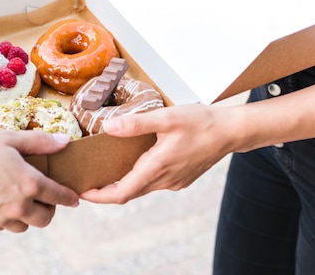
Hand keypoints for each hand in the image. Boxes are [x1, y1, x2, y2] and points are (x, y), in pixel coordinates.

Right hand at [0, 128, 78, 232]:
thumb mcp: (7, 138)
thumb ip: (39, 142)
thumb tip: (64, 141)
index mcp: (29, 184)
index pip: (59, 196)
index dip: (70, 197)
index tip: (75, 198)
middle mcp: (18, 206)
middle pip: (45, 219)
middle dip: (49, 209)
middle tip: (44, 196)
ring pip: (24, 226)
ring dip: (28, 215)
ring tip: (21, 197)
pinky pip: (3, 226)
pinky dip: (7, 217)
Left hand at [80, 104, 234, 203]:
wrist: (232, 131)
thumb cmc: (202, 122)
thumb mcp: (167, 117)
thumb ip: (136, 123)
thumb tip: (109, 128)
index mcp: (158, 167)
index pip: (122, 193)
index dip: (100, 196)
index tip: (82, 192)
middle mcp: (165, 180)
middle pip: (129, 193)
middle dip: (106, 190)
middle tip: (87, 180)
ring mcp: (175, 181)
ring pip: (142, 187)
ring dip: (124, 183)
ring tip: (106, 170)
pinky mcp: (182, 178)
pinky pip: (155, 182)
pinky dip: (140, 177)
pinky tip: (135, 162)